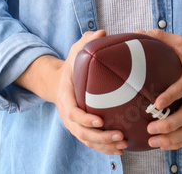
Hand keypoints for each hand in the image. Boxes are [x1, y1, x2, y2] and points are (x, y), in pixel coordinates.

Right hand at [55, 29, 128, 155]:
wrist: (58, 82)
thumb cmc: (71, 66)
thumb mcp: (75, 51)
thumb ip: (87, 42)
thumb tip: (102, 32)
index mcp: (65, 97)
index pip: (73, 112)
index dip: (85, 119)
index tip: (101, 120)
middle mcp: (68, 115)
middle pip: (82, 132)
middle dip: (100, 138)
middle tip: (119, 135)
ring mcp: (74, 125)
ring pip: (87, 141)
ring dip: (104, 146)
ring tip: (123, 144)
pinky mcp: (82, 130)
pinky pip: (92, 143)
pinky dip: (104, 149)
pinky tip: (120, 149)